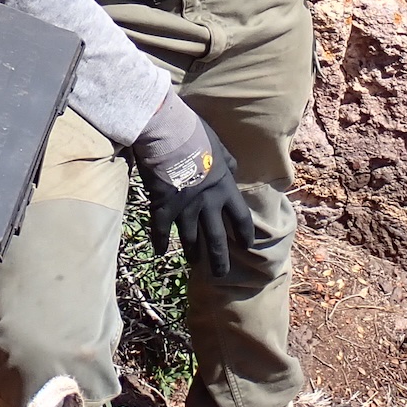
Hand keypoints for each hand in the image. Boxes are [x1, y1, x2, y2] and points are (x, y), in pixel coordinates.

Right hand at [131, 94, 253, 278]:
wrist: (166, 132)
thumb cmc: (195, 134)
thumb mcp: (219, 146)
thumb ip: (227, 163)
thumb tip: (232, 170)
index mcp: (225, 189)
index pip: (241, 218)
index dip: (245, 234)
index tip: (247, 245)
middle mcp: (208, 204)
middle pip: (217, 239)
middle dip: (220, 259)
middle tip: (221, 274)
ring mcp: (185, 208)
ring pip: (191, 239)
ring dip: (193, 253)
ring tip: (194, 263)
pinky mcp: (163, 207)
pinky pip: (160, 230)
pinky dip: (159, 242)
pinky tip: (159, 252)